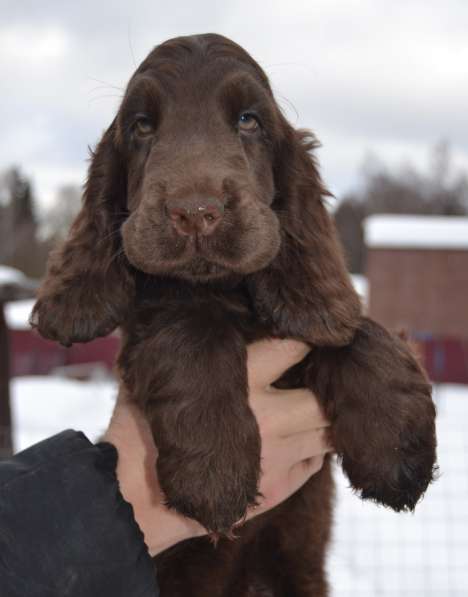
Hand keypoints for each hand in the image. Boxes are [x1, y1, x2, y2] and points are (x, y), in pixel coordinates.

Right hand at [104, 339, 330, 555]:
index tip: (309, 336)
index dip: (306, 339)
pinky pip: (316, 463)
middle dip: (325, 388)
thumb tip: (182, 311)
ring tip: (309, 408)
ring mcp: (277, 457)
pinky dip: (312, 448)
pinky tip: (296, 439)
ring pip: (328, 433)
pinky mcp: (279, 488)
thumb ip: (180, 347)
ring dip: (323, 420)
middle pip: (323, 400)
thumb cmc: (141, 429)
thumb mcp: (158, 377)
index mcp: (242, 382)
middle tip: (318, 378)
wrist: (135, 498)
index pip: (293, 348)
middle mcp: (268, 419)